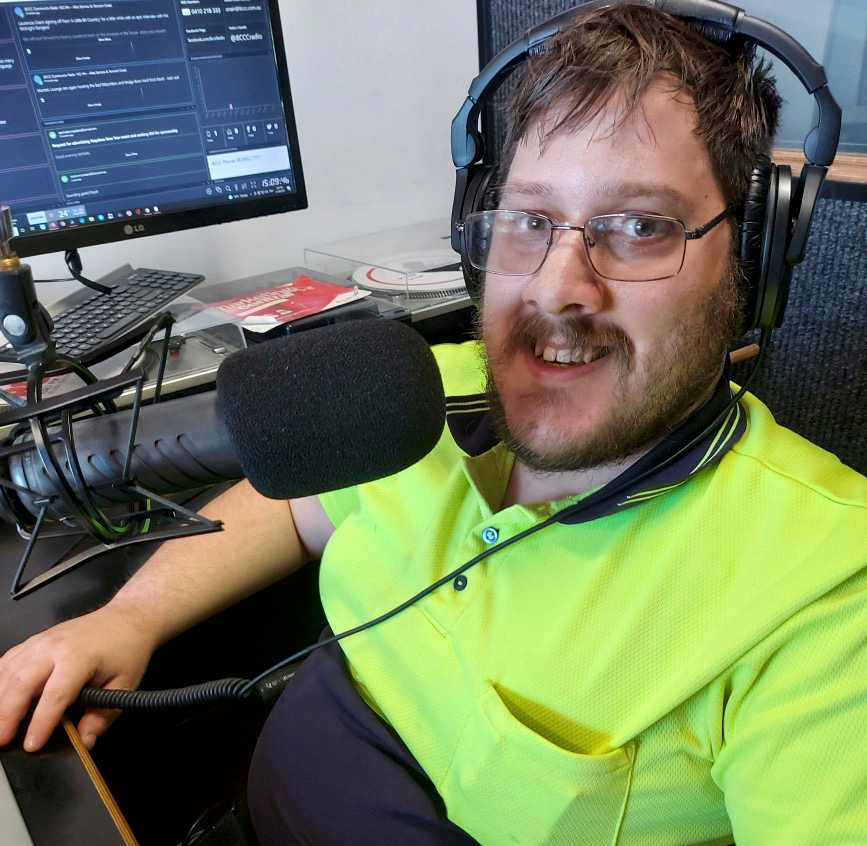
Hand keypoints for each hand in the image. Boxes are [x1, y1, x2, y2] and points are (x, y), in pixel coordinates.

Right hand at [0, 602, 156, 751]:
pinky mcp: (34, 641)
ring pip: (8, 672)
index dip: (41, 722)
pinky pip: (7, 662)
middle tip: (2, 741)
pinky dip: (0, 682)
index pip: (55, 695)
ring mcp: (41, 641)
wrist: (127, 618)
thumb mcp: (125, 684)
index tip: (32, 744)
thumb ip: (103, 715)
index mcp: (79, 657)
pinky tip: (0, 699)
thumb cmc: (126, 648)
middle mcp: (55, 647)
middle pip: (22, 683)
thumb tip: (85, 741)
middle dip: (7, 716)